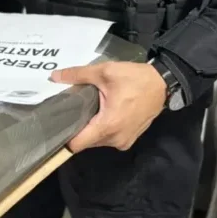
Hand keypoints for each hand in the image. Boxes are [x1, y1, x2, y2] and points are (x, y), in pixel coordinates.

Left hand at [50, 61, 166, 152]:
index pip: (77, 145)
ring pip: (97, 141)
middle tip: (75, 109)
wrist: (162, 84)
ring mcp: (124, 141)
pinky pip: (109, 138)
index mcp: (108, 126)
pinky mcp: (130, 139)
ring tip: (91, 109)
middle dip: (79, 128)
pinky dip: (104, 129)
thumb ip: (78, 75)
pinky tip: (104, 113)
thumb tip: (54, 76)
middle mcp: (115, 139)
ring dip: (92, 128)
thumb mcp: (105, 71)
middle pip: (86, 142)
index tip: (59, 123)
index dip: (65, 136)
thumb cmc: (134, 78)